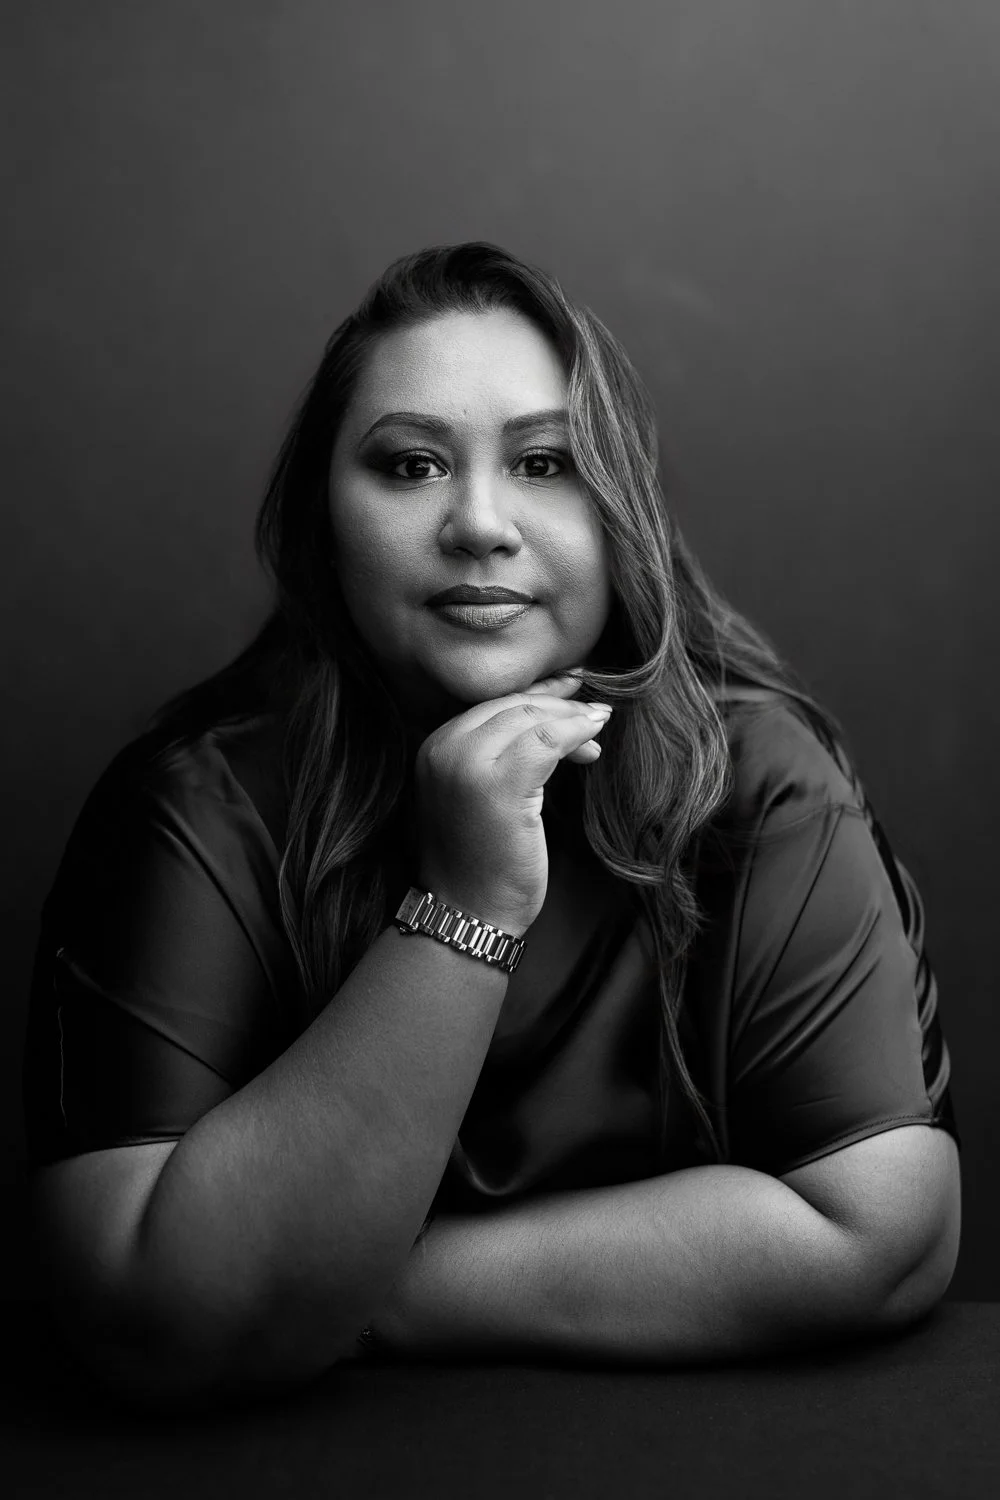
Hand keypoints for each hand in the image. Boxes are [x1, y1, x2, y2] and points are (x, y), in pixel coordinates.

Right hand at [413, 669, 612, 934]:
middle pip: (512, 705)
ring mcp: (466, 764)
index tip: (571, 690)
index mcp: (434, 747)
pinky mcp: (497, 785)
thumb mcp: (478, 796)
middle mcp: (443, 748)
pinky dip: (575, 732)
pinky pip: (547, 740)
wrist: (465, 913)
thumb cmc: (479, 862)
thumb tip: (551, 719)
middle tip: (595, 715)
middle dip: (559, 706)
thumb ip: (497, 756)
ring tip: (598, 730)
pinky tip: (594, 739)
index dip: (537, 694)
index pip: (492, 704)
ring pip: (530, 717)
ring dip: (572, 719)